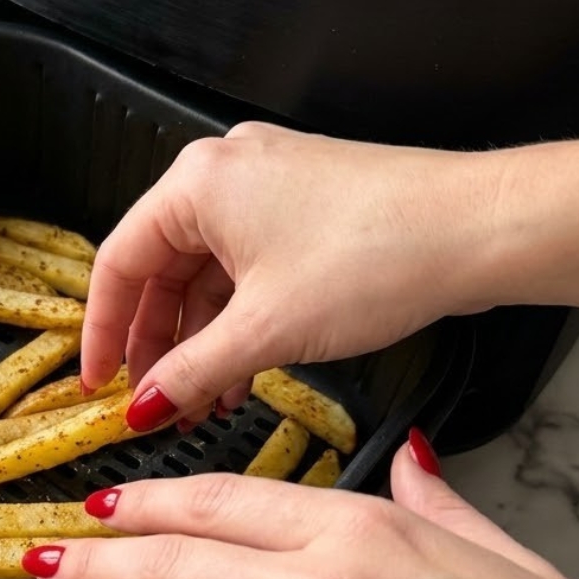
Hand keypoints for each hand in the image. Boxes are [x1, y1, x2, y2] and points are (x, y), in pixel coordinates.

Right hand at [80, 123, 504, 428]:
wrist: (481, 229)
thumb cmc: (378, 255)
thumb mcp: (264, 330)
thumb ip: (190, 371)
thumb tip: (143, 404)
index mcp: (197, 183)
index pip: (119, 263)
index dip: (102, 332)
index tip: (98, 381)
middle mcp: (226, 173)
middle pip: (161, 270)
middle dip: (158, 345)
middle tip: (153, 401)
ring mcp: (268, 187)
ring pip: (206, 274)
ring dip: (200, 341)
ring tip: (203, 399)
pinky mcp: (304, 207)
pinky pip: (246, 269)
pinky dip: (237, 320)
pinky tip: (242, 369)